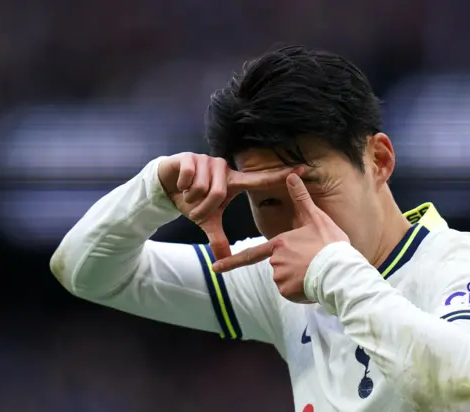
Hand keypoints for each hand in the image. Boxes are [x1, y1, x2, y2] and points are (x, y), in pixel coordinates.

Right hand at [158, 153, 293, 259]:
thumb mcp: (207, 220)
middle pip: (218, 194)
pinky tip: (180, 185)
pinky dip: (182, 187)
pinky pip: (190, 178)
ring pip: (203, 188)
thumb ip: (217, 237)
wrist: (166, 187)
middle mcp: (224, 168)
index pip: (260, 179)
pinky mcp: (190, 157)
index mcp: (233, 182)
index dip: (280, 174)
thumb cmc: (193, 201)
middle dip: (203, 207)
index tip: (303, 168)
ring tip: (188, 195)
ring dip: (191, 199)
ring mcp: (207, 161)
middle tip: (196, 208)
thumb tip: (222, 260)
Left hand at [212, 173, 349, 301]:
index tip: (215, 268)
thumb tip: (291, 175)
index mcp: (279, 243)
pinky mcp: (288, 292)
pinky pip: (291, 292)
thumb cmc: (330, 244)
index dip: (230, 262)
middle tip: (312, 261)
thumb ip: (301, 198)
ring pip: (285, 279)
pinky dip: (300, 290)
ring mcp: (280, 278)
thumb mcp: (316, 218)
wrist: (341, 271)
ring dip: (297, 278)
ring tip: (315, 271)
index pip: (250, 254)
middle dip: (292, 265)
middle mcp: (275, 261)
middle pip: (278, 264)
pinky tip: (314, 283)